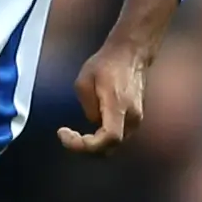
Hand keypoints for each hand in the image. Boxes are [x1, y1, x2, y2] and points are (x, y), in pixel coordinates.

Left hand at [57, 39, 147, 154]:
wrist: (131, 53)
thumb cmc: (107, 63)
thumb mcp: (84, 81)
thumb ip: (87, 106)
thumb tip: (93, 121)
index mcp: (118, 106)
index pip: (109, 139)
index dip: (86, 145)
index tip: (65, 135)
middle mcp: (131, 117)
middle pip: (111, 147)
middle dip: (86, 148)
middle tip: (67, 137)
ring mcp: (136, 119)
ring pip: (114, 144)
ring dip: (94, 145)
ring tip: (75, 134)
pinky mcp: (134, 118)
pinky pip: (117, 136)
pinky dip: (102, 139)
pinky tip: (89, 130)